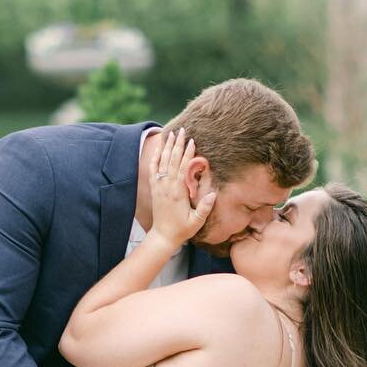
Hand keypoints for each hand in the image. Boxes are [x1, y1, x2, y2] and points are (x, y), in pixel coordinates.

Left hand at [149, 129, 215, 249]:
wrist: (163, 236)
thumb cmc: (182, 229)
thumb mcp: (197, 221)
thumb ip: (204, 208)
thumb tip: (213, 194)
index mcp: (178, 192)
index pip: (182, 168)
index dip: (188, 154)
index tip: (192, 140)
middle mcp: (167, 186)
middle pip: (172, 160)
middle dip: (177, 144)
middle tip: (182, 130)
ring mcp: (159, 187)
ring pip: (162, 162)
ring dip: (167, 147)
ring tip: (171, 133)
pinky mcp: (154, 189)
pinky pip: (153, 170)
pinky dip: (155, 158)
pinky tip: (159, 149)